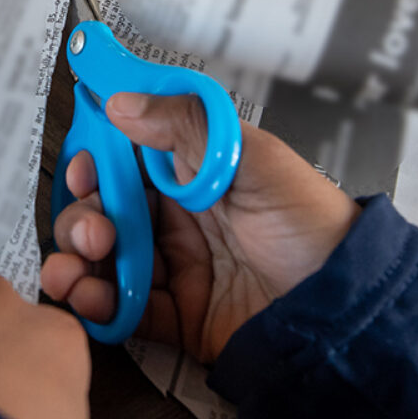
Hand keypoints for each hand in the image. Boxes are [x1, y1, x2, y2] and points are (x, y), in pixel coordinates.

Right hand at [41, 92, 359, 363]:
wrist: (342, 304)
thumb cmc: (310, 221)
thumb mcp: (253, 158)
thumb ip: (187, 125)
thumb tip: (122, 102)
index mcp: (191, 173)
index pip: (124, 160)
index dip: (94, 162)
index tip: (81, 169)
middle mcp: (175, 218)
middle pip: (103, 212)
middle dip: (82, 219)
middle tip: (95, 233)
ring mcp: (174, 268)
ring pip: (103, 261)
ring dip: (77, 262)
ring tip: (75, 271)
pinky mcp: (177, 316)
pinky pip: (122, 309)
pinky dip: (96, 306)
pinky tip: (90, 299)